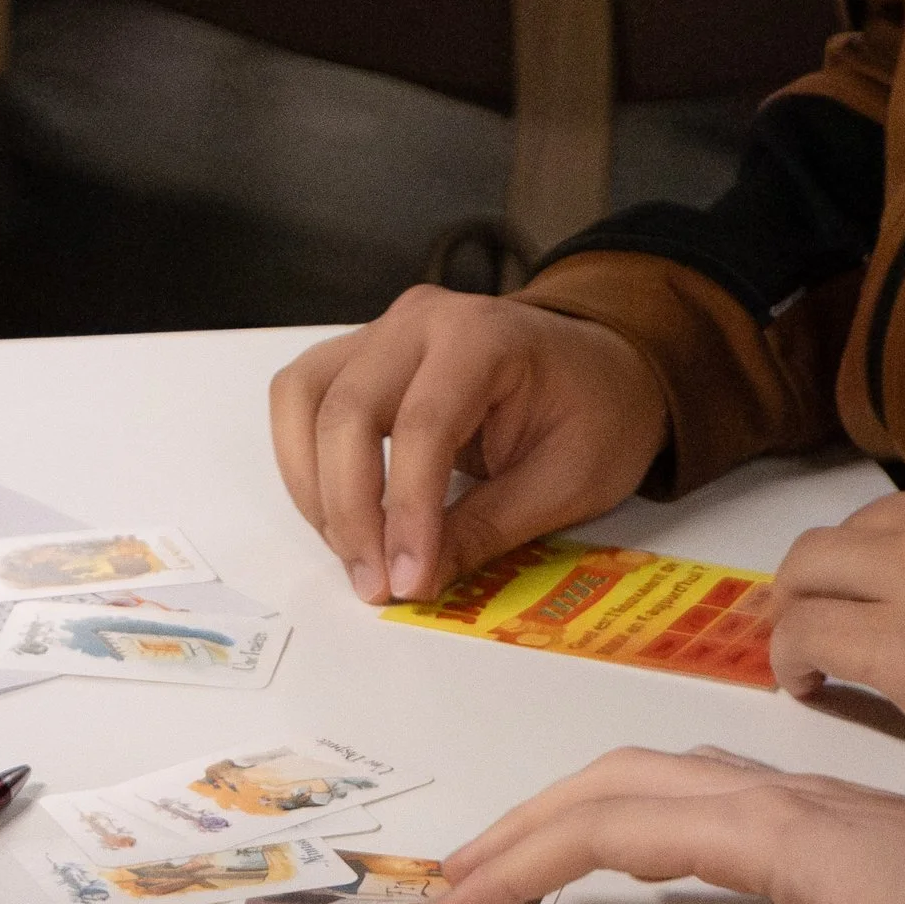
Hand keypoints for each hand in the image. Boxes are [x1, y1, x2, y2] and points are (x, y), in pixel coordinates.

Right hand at [270, 289, 667, 604]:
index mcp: (486, 337)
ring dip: (312, 486)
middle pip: (346, 410)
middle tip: (373, 583)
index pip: (423, 426)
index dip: (406, 512)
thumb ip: (488, 528)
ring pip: (304, 400)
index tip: (406, 581)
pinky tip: (338, 514)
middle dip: (349, 510)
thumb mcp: (569, 481)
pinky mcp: (360, 356)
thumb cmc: (598, 412)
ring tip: (352, 552)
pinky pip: (302, 400)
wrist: (601, 365)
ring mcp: (381, 332)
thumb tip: (416, 581)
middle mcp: (421, 320)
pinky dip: (304, 462)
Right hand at [429, 747, 904, 903]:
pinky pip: (683, 792)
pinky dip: (616, 816)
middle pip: (603, 784)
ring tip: (505, 876)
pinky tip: (612, 862)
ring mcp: (790, 795)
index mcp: (765, 830)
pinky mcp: (812, 814)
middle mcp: (767, 793)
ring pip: (642, 779)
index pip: (602, 827)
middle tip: (449, 891)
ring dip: (562, 818)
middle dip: (515, 833)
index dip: (514, 865)